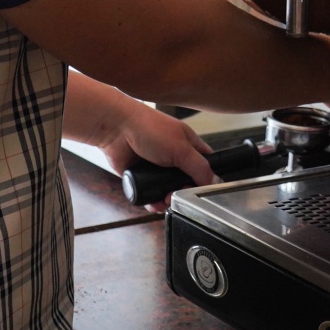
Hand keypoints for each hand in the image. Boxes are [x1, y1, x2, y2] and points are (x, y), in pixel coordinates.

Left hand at [91, 95, 214, 210]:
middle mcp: (173, 156)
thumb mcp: (181, 148)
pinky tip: (153, 202)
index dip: (207, 178)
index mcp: (188, 144)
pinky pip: (151, 194)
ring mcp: (157, 167)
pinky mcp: (142, 176)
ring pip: (168, 190)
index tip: (202, 190)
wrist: (116, 129)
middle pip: (187, 181)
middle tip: (179, 194)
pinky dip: (153, 201)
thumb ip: (199, 167)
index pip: (205, 164)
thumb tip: (213, 182)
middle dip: (184, 192)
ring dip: (168, 199)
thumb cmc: (148, 127)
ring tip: (165, 200)